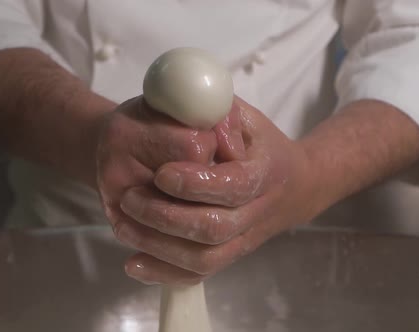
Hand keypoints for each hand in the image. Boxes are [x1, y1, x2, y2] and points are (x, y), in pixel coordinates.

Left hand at [117, 97, 319, 284]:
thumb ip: (220, 115)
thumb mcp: (247, 118)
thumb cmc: (262, 145)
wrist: (294, 186)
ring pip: (204, 259)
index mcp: (265, 173)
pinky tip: (133, 264)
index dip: (196, 184)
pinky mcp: (231, 256)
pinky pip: (199, 275)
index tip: (161, 173)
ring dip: (159, 248)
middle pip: (214, 229)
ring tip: (124, 227)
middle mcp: (257, 213)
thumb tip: (196, 126)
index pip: (234, 186)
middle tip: (130, 199)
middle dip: (166, 217)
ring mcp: (244, 240)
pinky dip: (164, 274)